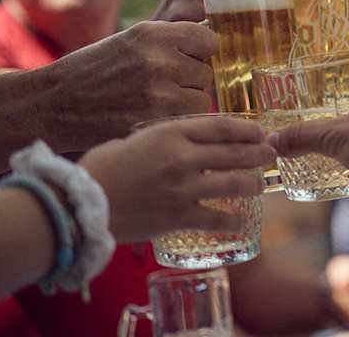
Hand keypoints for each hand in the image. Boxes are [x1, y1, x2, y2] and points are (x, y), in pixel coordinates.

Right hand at [37, 21, 216, 151]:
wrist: (53, 105)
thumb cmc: (94, 72)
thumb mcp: (131, 42)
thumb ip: (170, 42)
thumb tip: (215, 45)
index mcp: (152, 33)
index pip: (209, 39)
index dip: (200, 52)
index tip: (188, 60)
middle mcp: (159, 59)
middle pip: (207, 71)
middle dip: (191, 80)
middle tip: (163, 86)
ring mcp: (159, 92)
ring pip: (203, 98)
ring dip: (187, 103)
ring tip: (156, 103)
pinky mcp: (156, 121)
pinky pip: (191, 121)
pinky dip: (179, 121)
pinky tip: (154, 117)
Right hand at [79, 115, 273, 241]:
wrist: (78, 203)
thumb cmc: (101, 167)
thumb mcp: (137, 137)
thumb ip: (166, 137)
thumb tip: (189, 140)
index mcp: (171, 132)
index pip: (222, 126)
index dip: (248, 129)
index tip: (261, 132)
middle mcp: (183, 157)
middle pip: (235, 153)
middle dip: (259, 155)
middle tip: (271, 156)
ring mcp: (184, 188)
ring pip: (234, 184)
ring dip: (253, 184)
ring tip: (259, 186)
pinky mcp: (178, 216)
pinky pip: (216, 219)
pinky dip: (233, 221)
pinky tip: (243, 223)